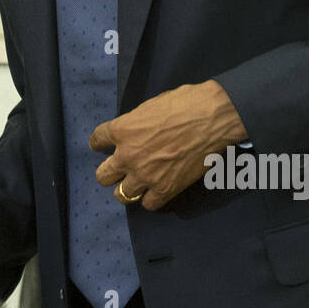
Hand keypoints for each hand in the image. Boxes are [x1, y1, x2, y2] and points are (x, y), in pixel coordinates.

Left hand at [90, 79, 246, 210]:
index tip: (103, 145)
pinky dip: (151, 198)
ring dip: (128, 189)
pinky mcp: (166, 188)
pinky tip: (156, 191)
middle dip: (110, 173)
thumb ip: (136, 123)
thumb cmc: (184, 103)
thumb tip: (135, 131)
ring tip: (136, 184)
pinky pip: (148, 204)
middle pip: (102, 176)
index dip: (100, 143)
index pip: (97, 140)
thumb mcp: (150, 106)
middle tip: (119, 170)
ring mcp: (145, 175)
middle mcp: (127, 155)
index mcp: (122, 129)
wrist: (211, 117)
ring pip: (121, 195)